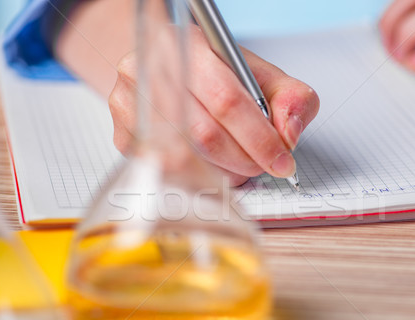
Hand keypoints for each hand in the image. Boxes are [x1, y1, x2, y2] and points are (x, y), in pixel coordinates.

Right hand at [109, 27, 319, 185]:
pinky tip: (210, 167)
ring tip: (237, 164)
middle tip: (262, 165)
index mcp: (189, 45)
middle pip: (204, 134)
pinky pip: (165, 172)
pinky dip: (197, 179)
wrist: (172, 70)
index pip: (226, 99)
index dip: (259, 137)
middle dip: (243, 160)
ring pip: (184, 159)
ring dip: (221, 172)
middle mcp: (151, 69)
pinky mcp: (123, 135)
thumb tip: (289, 135)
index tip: (280, 160)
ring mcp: (130, 103)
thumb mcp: (262, 76)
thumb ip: (291, 99)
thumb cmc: (216, 76)